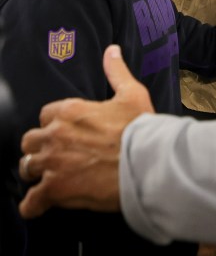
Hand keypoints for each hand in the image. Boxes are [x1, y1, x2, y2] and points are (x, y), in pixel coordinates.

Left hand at [18, 45, 154, 218]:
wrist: (148, 162)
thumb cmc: (141, 128)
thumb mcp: (132, 94)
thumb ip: (117, 71)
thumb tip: (112, 50)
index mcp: (70, 111)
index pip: (45, 115)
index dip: (54, 124)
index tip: (66, 132)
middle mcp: (56, 135)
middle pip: (30, 141)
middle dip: (40, 148)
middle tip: (56, 155)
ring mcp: (53, 163)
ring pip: (27, 168)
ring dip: (37, 173)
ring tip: (49, 178)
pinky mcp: (55, 190)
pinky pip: (30, 202)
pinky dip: (34, 205)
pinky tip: (41, 204)